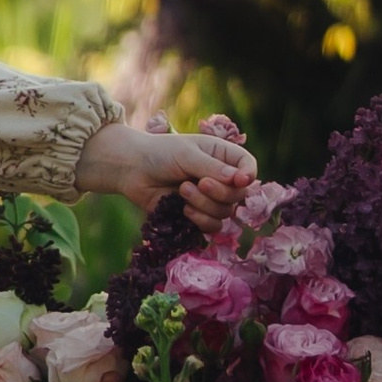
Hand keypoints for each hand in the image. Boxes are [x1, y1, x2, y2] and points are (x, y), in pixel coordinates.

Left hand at [75, 117, 257, 225]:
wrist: (132, 170)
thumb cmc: (160, 154)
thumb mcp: (187, 155)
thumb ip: (213, 168)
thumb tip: (242, 180)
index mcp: (222, 155)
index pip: (248, 166)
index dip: (248, 175)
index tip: (239, 180)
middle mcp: (220, 178)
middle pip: (239, 194)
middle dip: (219, 192)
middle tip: (198, 182)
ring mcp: (210, 198)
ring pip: (226, 213)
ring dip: (204, 205)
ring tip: (182, 190)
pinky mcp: (197, 216)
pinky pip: (213, 227)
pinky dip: (200, 221)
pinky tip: (183, 210)